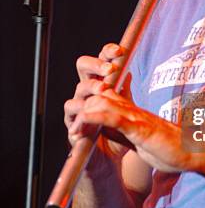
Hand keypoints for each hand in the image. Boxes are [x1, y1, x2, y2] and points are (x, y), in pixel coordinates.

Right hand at [64, 43, 132, 161]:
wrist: (111, 156)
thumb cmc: (118, 130)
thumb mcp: (125, 109)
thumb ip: (124, 91)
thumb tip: (129, 72)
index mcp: (101, 82)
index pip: (101, 61)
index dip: (107, 53)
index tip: (119, 51)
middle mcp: (88, 91)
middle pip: (83, 66)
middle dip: (96, 64)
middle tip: (109, 69)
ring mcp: (79, 105)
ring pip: (79, 88)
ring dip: (91, 87)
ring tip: (103, 89)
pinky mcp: (73, 122)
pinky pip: (72, 111)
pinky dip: (80, 110)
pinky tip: (89, 110)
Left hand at [72, 89, 204, 175]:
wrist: (196, 152)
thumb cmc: (172, 150)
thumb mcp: (141, 143)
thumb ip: (123, 135)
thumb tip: (103, 132)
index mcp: (132, 114)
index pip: (105, 99)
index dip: (88, 104)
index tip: (76, 121)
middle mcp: (132, 110)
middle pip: (100, 95)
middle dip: (81, 105)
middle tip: (71, 125)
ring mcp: (136, 117)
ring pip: (102, 101)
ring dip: (83, 112)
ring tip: (73, 128)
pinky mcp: (139, 127)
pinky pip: (112, 116)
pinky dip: (93, 118)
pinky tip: (82, 124)